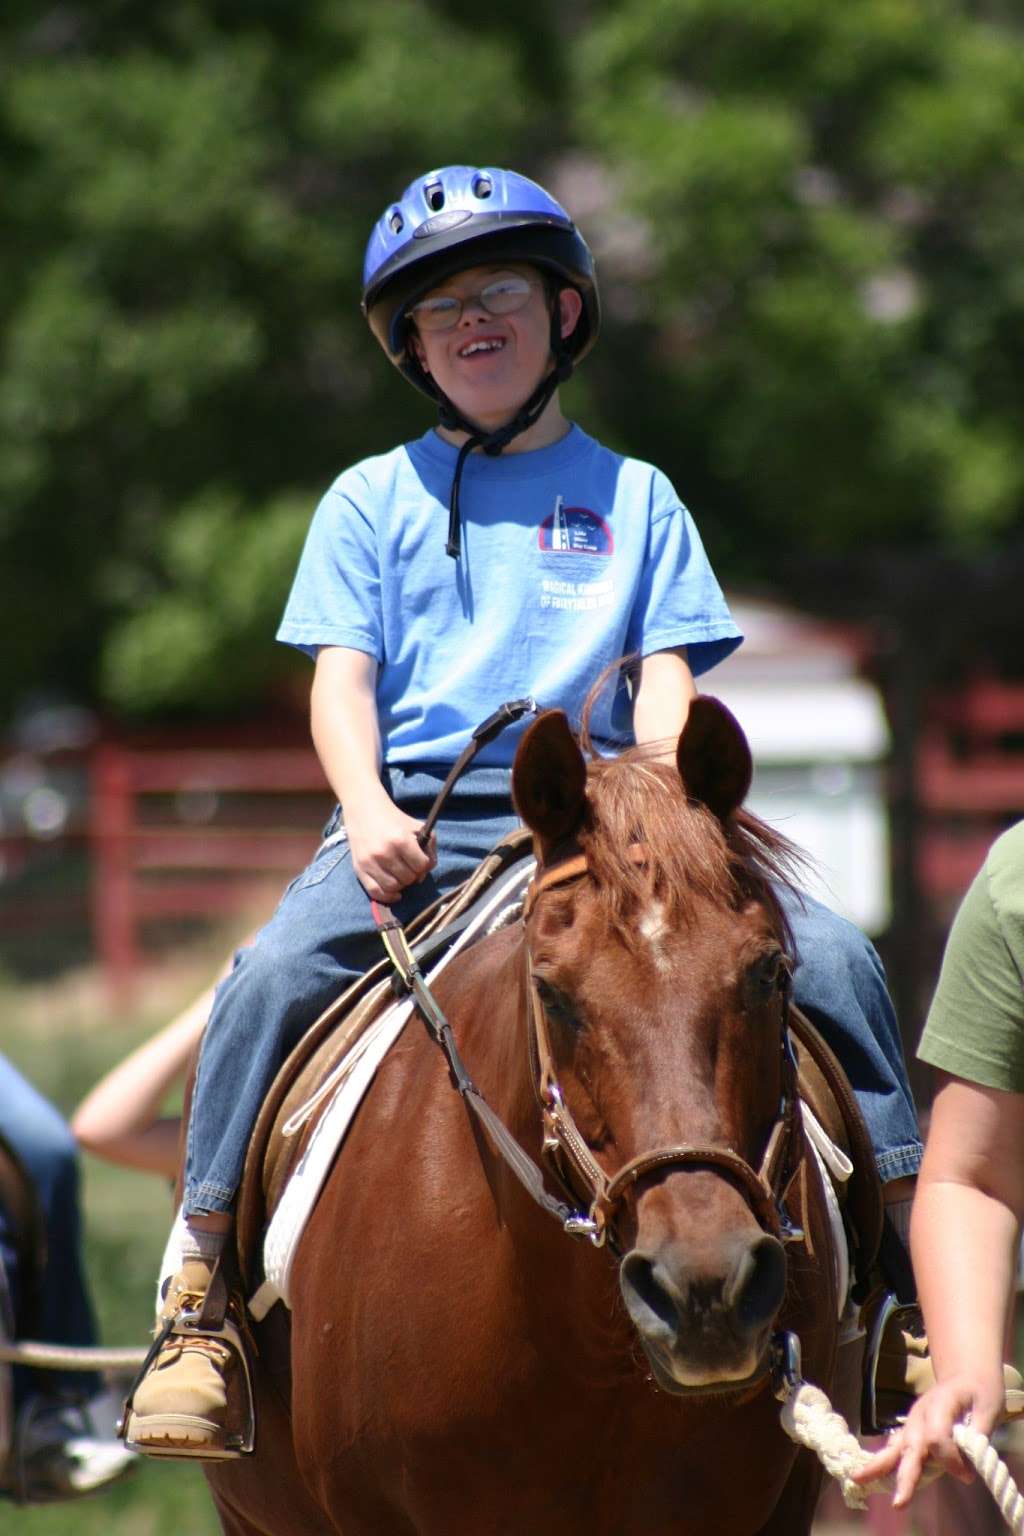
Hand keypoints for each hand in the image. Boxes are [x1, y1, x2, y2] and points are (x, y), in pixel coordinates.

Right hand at [344, 797, 436, 904]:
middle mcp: (384, 853)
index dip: (424, 865)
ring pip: (393, 887)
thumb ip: (430, 847)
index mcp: (400, 840)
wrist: (364, 811)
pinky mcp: (359, 869)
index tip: (420, 860)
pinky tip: (394, 893)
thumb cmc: (394, 820)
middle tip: (409, 867)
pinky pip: (375, 892)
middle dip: (413, 875)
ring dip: (401, 885)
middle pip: (408, 878)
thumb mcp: (416, 827)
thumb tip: (425, 872)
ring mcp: (369, 862)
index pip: (421, 866)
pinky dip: (387, 896)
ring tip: (401, 875)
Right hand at [853, 1373, 1004, 1507]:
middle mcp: (921, 1414)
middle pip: (910, 1445)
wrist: (964, 1375)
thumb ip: (977, 1437)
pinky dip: (882, 1462)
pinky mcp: (910, 1430)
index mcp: (940, 1405)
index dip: (951, 1460)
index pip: (938, 1438)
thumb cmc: (978, 1391)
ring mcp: (912, 1421)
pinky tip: (867, 1476)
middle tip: (899, 1503)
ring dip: (878, 1465)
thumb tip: (967, 1471)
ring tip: (857, 1478)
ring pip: (894, 1446)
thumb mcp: (988, 1409)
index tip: (969, 1475)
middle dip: (904, 1474)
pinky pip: (895, 1447)